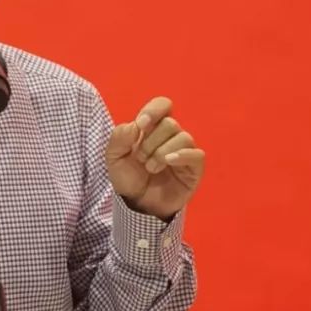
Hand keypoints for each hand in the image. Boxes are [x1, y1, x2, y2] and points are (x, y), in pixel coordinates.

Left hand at [105, 96, 205, 220]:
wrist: (137, 205)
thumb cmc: (128, 178)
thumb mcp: (113, 157)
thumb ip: (119, 137)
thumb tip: (137, 125)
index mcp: (152, 128)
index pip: (163, 105)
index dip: (154, 110)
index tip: (141, 125)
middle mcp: (170, 136)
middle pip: (170, 123)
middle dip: (151, 142)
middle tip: (141, 159)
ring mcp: (184, 151)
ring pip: (183, 137)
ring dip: (161, 152)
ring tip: (151, 168)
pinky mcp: (194, 168)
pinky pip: (197, 154)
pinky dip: (182, 155)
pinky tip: (168, 162)